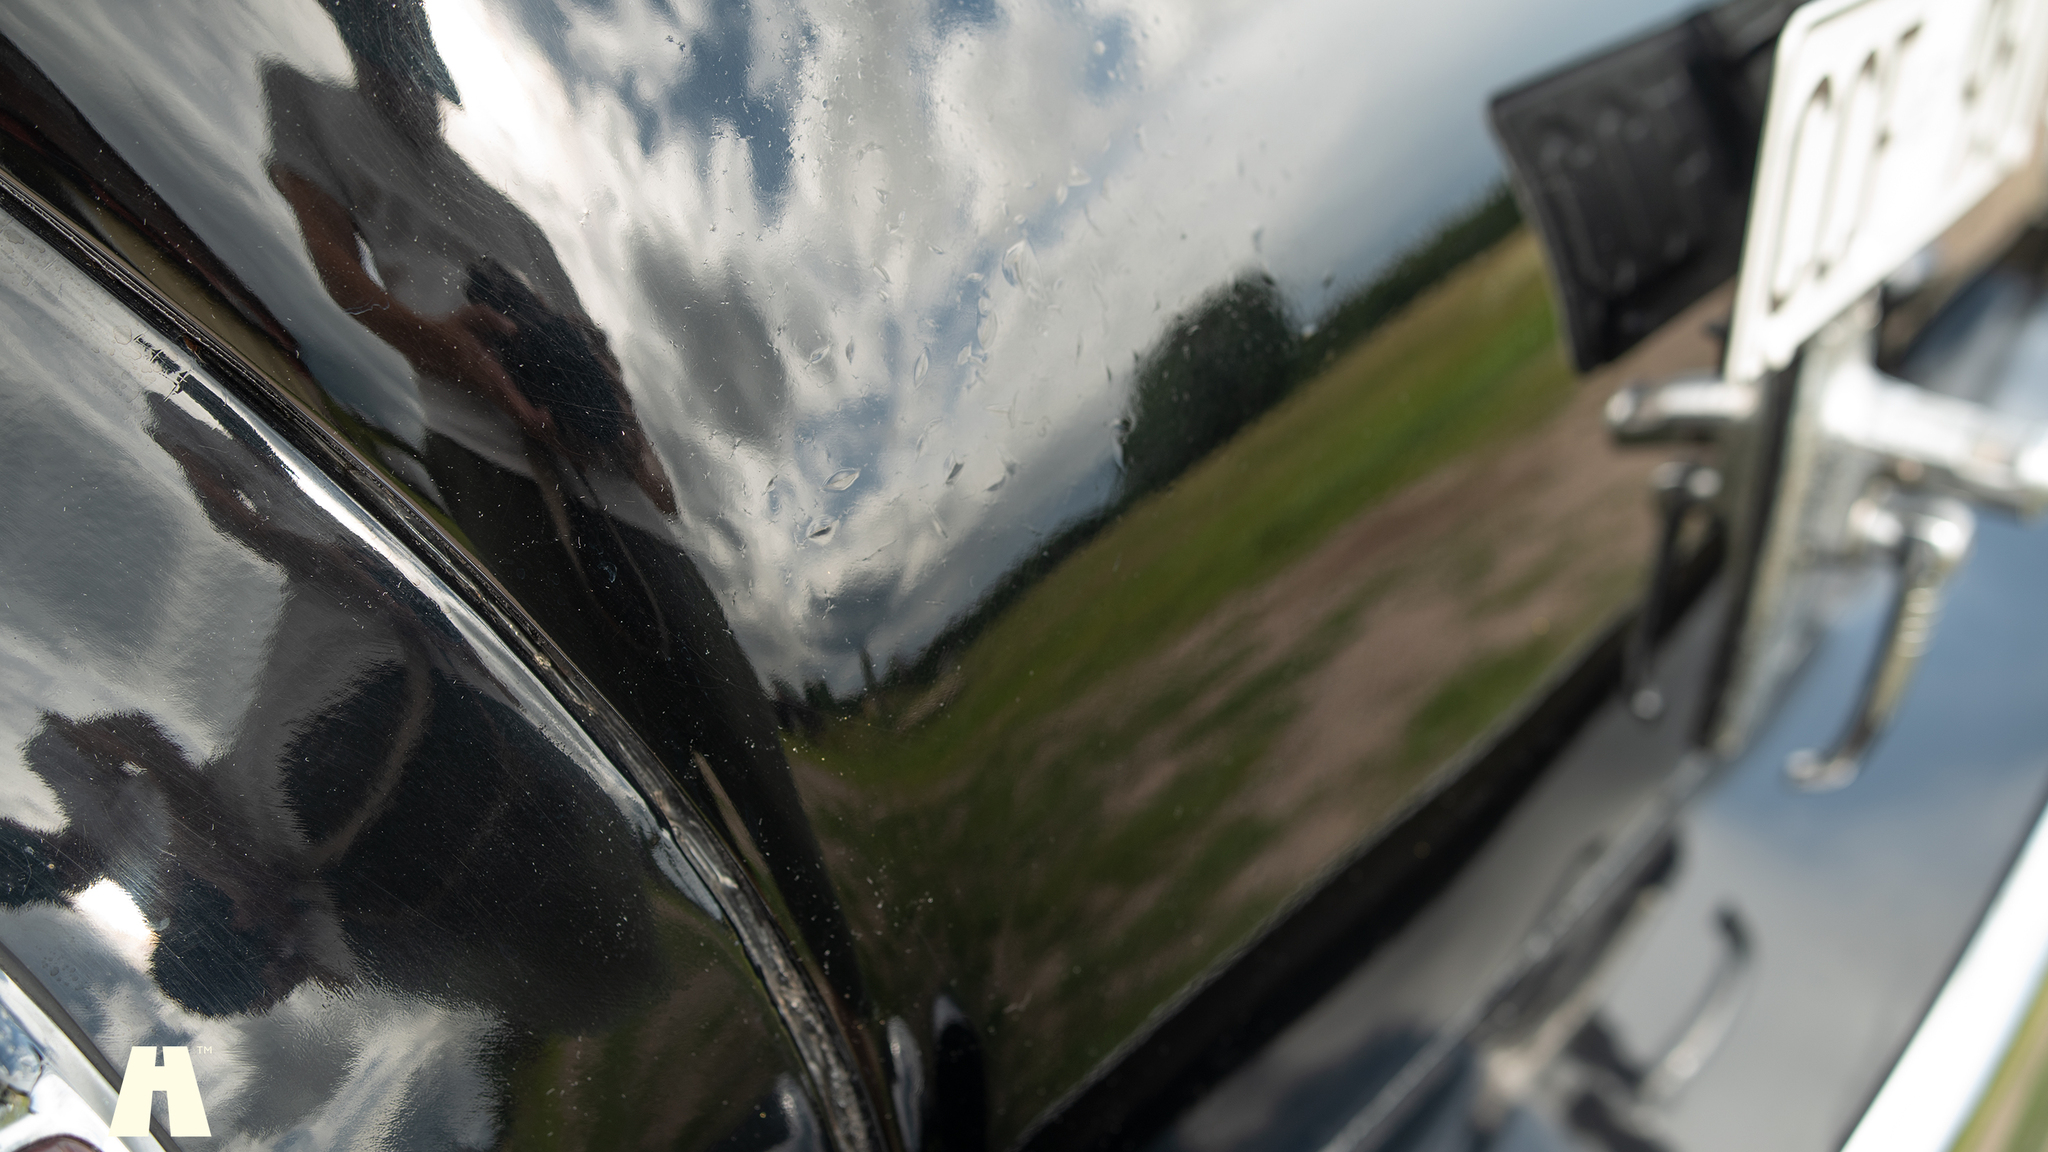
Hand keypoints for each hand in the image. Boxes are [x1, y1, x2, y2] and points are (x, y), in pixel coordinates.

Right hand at [414, 306, 552, 438]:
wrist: (424, 345)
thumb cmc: (451, 328)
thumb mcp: (470, 316)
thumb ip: (492, 319)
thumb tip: (514, 329)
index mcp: (488, 374)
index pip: (510, 399)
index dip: (528, 413)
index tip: (547, 416)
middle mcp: (490, 388)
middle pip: (518, 418)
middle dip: (541, 430)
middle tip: (567, 439)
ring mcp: (490, 393)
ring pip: (515, 418)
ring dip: (538, 429)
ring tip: (565, 438)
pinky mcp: (490, 393)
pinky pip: (512, 411)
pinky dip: (530, 421)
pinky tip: (547, 424)